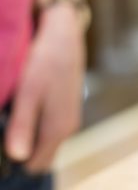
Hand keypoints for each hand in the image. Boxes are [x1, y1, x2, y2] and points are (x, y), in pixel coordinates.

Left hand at [4, 5, 84, 171]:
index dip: (16, 161)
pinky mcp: (66, 106)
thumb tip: (17, 157)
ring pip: (44, 140)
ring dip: (27, 134)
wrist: (64, 33)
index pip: (36, 165)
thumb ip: (22, 126)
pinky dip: (34, 122)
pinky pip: (47, 126)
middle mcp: (68, 127)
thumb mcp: (28, 92)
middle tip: (5, 124)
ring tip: (12, 112)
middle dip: (22, 149)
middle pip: (41, 155)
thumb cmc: (45, 60)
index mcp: (59, 128)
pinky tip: (24, 103)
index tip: (1, 141)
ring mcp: (69, 116)